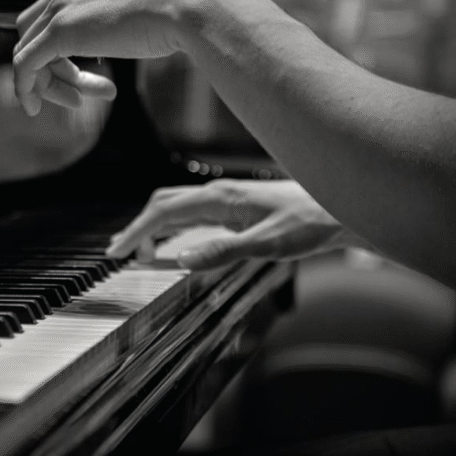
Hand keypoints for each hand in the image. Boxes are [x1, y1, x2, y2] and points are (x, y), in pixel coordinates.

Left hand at [13, 0, 221, 115]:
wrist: (184, 5)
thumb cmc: (173, 12)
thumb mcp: (137, 14)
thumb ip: (119, 21)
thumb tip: (130, 32)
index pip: (46, 23)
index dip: (56, 57)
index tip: (79, 83)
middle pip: (32, 38)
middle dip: (50, 72)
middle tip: (77, 98)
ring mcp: (59, 11)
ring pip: (28, 54)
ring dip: (48, 85)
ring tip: (81, 102)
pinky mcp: (59, 32)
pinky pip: (25, 64)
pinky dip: (24, 87)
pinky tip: (34, 107)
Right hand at [106, 179, 366, 269]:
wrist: (340, 209)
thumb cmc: (310, 224)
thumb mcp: (268, 244)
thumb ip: (223, 252)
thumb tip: (181, 260)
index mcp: (219, 199)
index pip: (163, 212)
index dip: (136, 232)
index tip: (116, 252)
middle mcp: (218, 194)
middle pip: (163, 205)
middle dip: (138, 228)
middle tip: (120, 253)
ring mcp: (226, 200)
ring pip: (176, 207)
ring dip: (153, 227)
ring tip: (140, 251)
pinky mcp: (235, 208)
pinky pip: (192, 213)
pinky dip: (173, 227)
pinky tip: (175, 243)